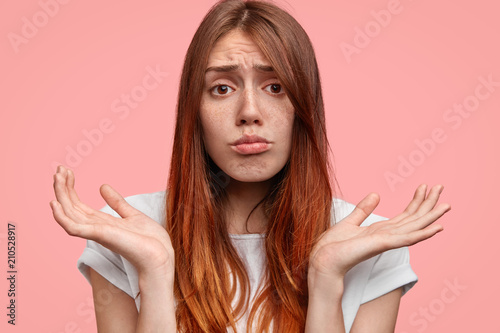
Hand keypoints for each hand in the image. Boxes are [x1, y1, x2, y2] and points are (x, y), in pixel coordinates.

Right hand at [50, 165, 173, 277]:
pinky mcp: (100, 235)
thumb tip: (102, 186)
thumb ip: (116, 202)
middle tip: (59, 169)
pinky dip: (62, 217)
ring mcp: (96, 232)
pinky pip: (74, 228)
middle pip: (71, 207)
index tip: (67, 171)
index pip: (78, 205)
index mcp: (101, 223)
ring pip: (69, 213)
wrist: (160, 254)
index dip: (70, 188)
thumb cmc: (149, 240)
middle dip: (63, 188)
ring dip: (61, 195)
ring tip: (57, 177)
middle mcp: (95, 228)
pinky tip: (55, 203)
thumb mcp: (131, 214)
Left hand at [309, 184, 450, 280]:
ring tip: (447, 205)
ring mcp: (387, 241)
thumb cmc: (335, 246)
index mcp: (381, 231)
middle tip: (441, 187)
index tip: (425, 186)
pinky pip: (407, 238)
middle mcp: (388, 236)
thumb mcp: (350, 222)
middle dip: (428, 203)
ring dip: (431, 216)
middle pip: (414, 218)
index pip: (405, 215)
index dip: (416, 201)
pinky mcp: (383, 244)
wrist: (324, 260)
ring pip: (415, 226)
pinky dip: (423, 233)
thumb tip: (375, 194)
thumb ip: (363, 210)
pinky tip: (435, 228)